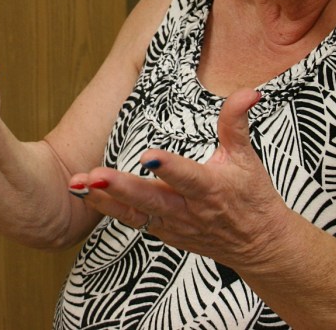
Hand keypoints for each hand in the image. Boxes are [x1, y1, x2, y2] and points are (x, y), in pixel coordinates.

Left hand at [68, 88, 290, 267]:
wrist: (257, 244)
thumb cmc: (252, 197)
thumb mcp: (247, 158)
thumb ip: (237, 123)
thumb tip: (248, 91)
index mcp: (210, 189)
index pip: (187, 177)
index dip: (168, 168)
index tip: (147, 156)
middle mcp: (188, 211)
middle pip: (150, 200)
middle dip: (121, 188)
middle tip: (94, 175)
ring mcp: (173, 226)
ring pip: (134, 215)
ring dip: (104, 201)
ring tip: (77, 185)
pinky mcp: (164, 234)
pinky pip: (132, 222)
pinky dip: (107, 210)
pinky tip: (84, 195)